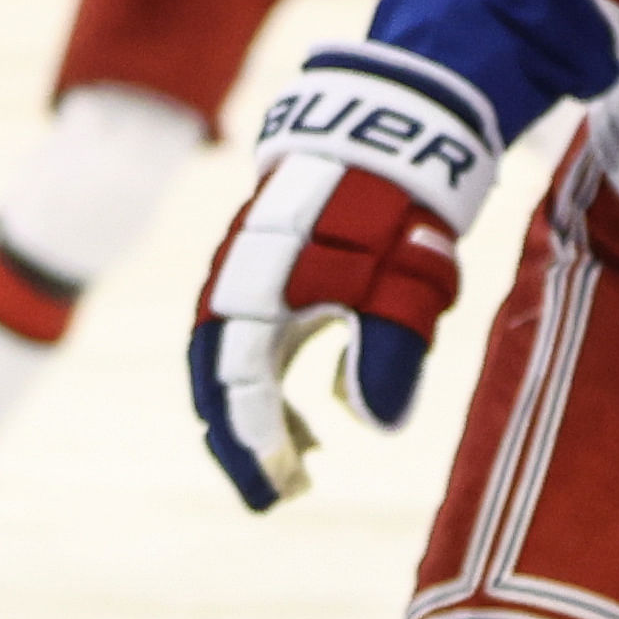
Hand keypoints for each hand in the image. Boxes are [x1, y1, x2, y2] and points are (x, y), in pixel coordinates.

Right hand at [189, 49, 495, 510]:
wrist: (387, 124)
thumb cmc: (394, 207)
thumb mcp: (400, 283)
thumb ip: (385, 357)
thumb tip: (372, 424)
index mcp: (257, 295)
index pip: (240, 392)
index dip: (257, 448)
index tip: (283, 490)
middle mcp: (235, 287)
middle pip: (218, 384)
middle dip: (241, 444)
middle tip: (274, 494)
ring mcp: (244, 275)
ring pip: (230, 363)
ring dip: (256, 416)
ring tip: (300, 460)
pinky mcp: (264, 269)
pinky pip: (251, 339)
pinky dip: (271, 384)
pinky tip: (313, 412)